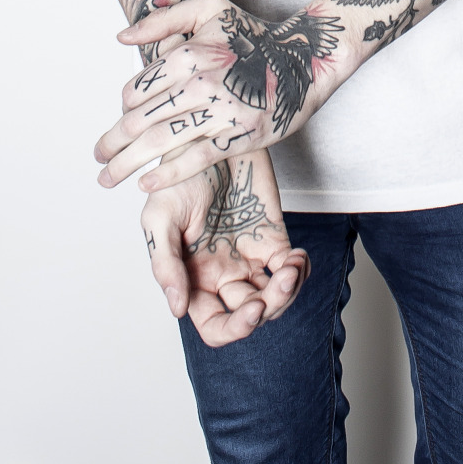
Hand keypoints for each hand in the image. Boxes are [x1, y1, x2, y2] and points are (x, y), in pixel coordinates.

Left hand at [94, 0, 343, 191]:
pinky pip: (196, 159)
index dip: (123, 107)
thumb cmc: (254, 36)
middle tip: (98, 156)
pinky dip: (167, 174)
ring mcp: (222, 111)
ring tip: (108, 176)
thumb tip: (122, 37)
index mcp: (191, 53)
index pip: (138, 88)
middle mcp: (203, 82)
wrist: (305, 61)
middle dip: (111, 143)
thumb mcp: (210, 10)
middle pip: (141, 119)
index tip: (121, 121)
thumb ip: (164, 20)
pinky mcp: (241, 136)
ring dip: (127, 163)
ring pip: (161, 141)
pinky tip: (146, 184)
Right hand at [144, 151, 310, 345]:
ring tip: (291, 268)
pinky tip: (298, 257)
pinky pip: (291, 268)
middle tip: (277, 288)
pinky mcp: (273, 236)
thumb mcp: (161, 215)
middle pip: (249, 316)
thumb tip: (178, 308)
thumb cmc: (177, 172)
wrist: (210, 134)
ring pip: (275, 297)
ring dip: (289, 292)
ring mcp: (250, 256)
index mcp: (193, 277)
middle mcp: (223, 274)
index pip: (215, 325)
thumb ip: (166, 263)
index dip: (234, 329)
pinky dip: (301, 271)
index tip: (253, 308)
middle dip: (268, 310)